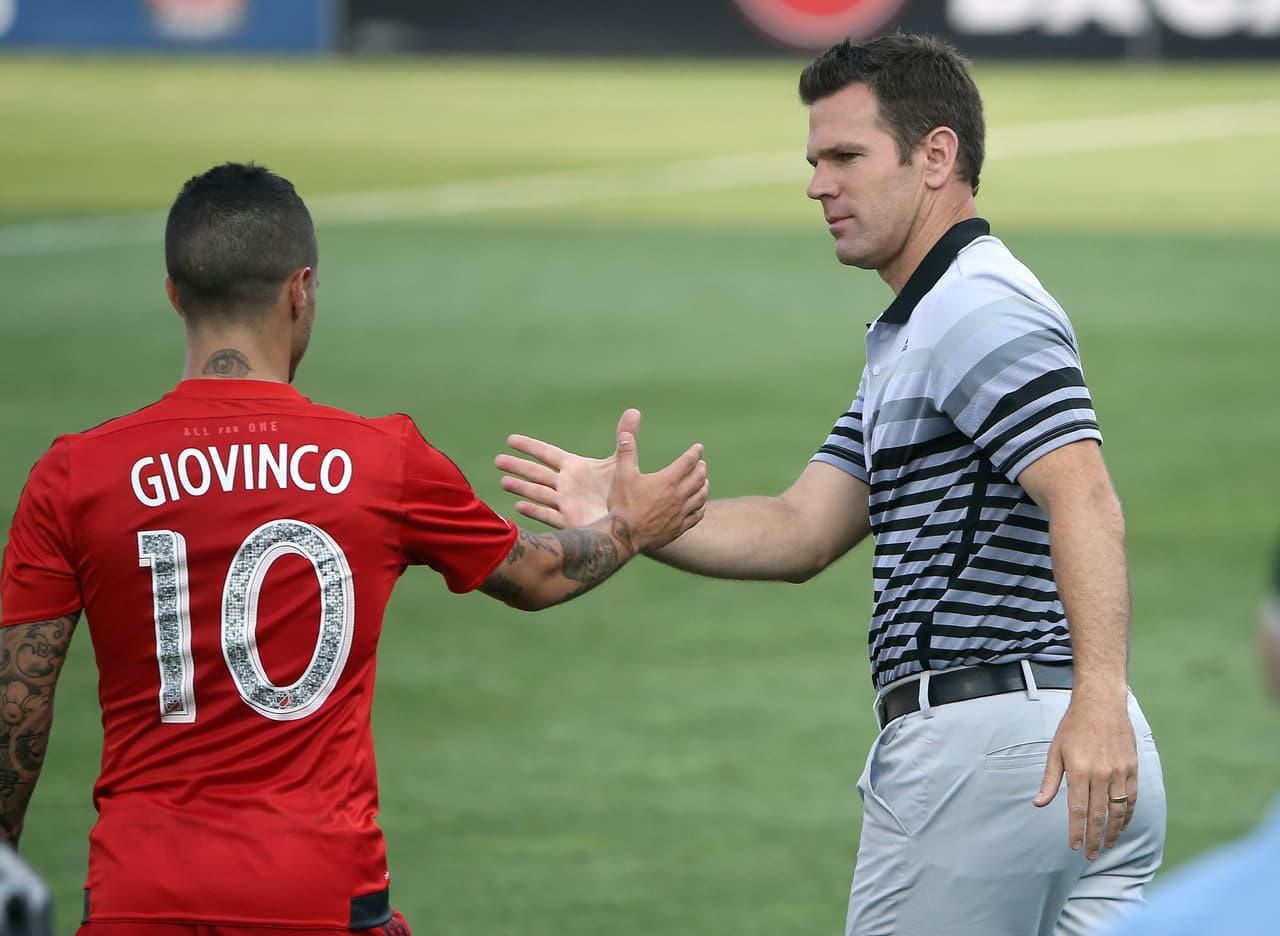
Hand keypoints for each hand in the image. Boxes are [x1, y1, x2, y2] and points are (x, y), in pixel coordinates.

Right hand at [497, 409, 635, 528]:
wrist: (625, 520)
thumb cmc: (621, 491)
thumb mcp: (621, 461)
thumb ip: (625, 436)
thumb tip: (634, 410)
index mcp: (574, 468)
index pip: (547, 454)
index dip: (530, 446)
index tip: (510, 439)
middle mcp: (565, 484)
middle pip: (536, 473)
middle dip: (518, 466)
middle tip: (498, 460)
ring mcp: (565, 503)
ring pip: (538, 493)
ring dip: (521, 487)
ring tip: (503, 482)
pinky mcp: (569, 520)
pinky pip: (548, 515)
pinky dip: (535, 511)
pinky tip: (519, 506)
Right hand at [607, 419, 707, 552]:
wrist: (624, 536)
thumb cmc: (623, 504)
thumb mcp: (622, 475)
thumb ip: (626, 453)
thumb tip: (627, 434)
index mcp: (667, 480)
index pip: (688, 461)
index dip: (695, 452)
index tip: (699, 448)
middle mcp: (678, 496)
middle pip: (699, 478)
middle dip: (701, 468)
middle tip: (701, 464)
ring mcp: (680, 513)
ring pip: (701, 497)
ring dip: (705, 486)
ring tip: (704, 482)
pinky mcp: (679, 528)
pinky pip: (697, 516)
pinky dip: (701, 507)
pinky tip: (699, 506)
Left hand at [1033, 696, 1137, 858]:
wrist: (1101, 703)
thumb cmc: (1074, 727)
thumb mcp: (1056, 751)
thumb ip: (1050, 780)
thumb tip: (1038, 804)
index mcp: (1079, 770)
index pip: (1078, 809)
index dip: (1076, 830)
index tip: (1074, 846)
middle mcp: (1101, 774)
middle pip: (1098, 814)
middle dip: (1093, 838)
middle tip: (1089, 854)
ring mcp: (1119, 771)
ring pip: (1117, 810)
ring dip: (1112, 831)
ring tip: (1106, 845)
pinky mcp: (1132, 768)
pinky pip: (1131, 798)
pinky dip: (1127, 815)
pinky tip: (1121, 825)